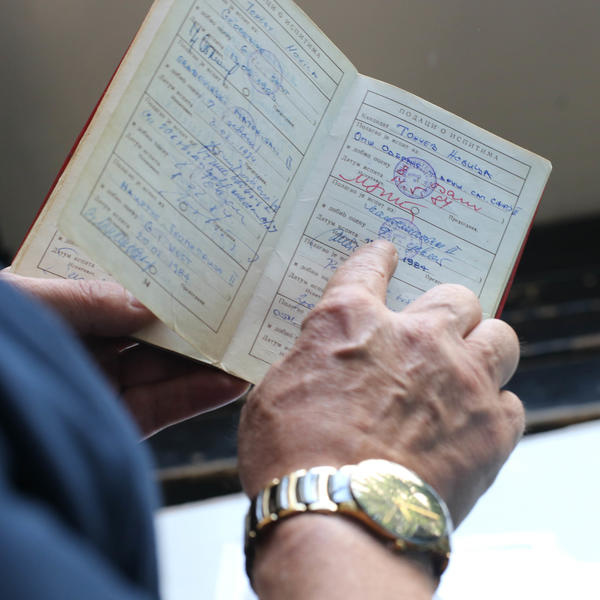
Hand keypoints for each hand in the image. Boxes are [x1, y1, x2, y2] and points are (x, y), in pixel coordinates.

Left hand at [1, 269, 248, 435]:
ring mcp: (96, 389)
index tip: (207, 282)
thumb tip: (151, 306)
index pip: (123, 296)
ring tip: (244, 350)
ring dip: (204, 364)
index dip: (165, 289)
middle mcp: (81, 349)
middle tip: (239, 319)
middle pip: (150, 337)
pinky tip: (225, 383)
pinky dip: (192, 397)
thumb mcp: (27, 304)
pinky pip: (157, 410)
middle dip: (195, 328)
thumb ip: (88, 303)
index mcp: (58, 311)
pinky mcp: (108, 427)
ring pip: (160, 373)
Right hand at [238, 240, 523, 526]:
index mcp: (351, 322)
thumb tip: (326, 358)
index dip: (379, 258)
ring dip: (484, 348)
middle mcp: (413, 339)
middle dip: (447, 310)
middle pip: (456, 296)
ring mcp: (460, 380)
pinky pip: (510, 402)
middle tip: (434, 331)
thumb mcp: (276, 393)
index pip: (370, 264)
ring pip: (500, 336)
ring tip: (466, 370)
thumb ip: (311, 361)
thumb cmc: (293, 461)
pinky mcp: (491, 429)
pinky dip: (494, 409)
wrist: (337, 523)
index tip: (387, 255)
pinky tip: (472, 426)